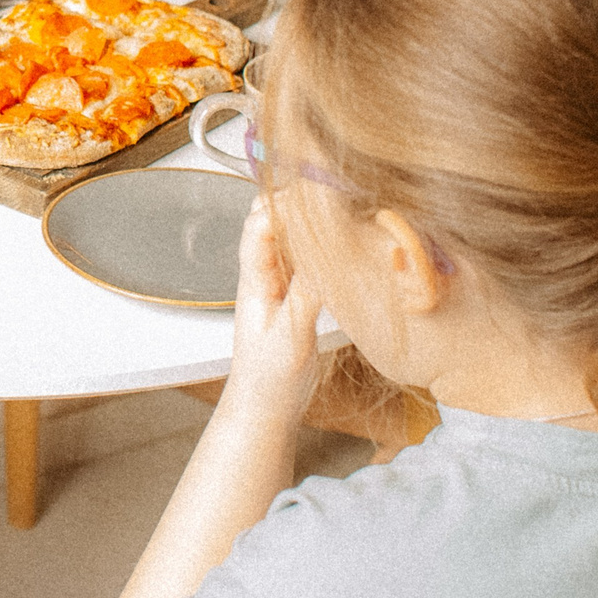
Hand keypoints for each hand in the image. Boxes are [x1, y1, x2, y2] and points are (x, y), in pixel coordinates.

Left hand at [220, 198, 324, 420]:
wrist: (264, 407)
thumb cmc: (269, 378)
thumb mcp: (290, 337)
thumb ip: (306, 296)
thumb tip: (324, 257)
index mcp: (254, 280)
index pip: (259, 225)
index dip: (283, 202)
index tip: (314, 189)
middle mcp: (263, 274)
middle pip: (270, 220)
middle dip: (295, 200)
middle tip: (331, 190)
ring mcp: (277, 283)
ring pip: (287, 236)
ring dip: (308, 221)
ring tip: (341, 208)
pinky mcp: (294, 295)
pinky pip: (303, 257)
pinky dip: (319, 244)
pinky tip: (342, 245)